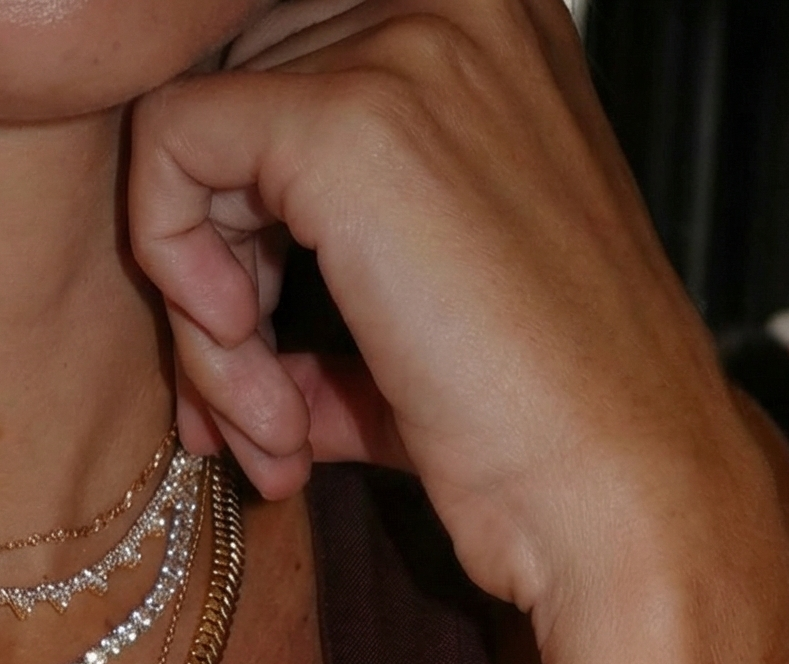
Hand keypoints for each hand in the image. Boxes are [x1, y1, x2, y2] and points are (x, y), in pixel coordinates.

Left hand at [131, 0, 763, 628]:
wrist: (617, 490)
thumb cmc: (544, 421)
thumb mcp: (424, 305)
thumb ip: (324, 258)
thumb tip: (212, 292)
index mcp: (485, 24)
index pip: (284, 61)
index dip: (246, 205)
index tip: (265, 330)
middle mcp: (455, 0)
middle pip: (231, 95)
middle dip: (214, 264)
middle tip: (261, 402)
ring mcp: (407, 47)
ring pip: (194, 135)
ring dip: (203, 311)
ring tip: (274, 426)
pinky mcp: (348, 124)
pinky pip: (171, 153)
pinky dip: (180, 285)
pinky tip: (258, 386)